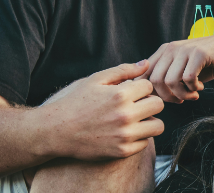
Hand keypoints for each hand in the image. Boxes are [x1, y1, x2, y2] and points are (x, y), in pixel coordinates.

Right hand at [37, 61, 164, 160]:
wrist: (54, 131)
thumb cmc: (74, 102)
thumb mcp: (94, 80)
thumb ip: (123, 70)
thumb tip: (146, 63)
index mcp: (120, 95)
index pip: (149, 86)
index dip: (139, 87)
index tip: (129, 92)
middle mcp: (125, 115)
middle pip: (159, 105)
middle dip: (149, 102)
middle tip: (135, 105)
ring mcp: (125, 135)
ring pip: (158, 126)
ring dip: (149, 121)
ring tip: (134, 119)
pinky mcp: (122, 151)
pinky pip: (145, 143)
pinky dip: (139, 137)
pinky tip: (124, 132)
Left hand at [142, 34, 213, 102]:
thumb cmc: (205, 64)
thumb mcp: (182, 69)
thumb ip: (165, 77)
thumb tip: (148, 95)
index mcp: (164, 51)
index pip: (144, 74)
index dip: (151, 91)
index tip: (166, 99)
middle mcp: (171, 48)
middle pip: (155, 80)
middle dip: (167, 97)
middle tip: (180, 100)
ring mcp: (185, 49)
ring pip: (171, 81)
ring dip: (182, 94)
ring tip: (192, 95)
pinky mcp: (199, 53)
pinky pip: (188, 78)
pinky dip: (193, 88)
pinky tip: (200, 87)